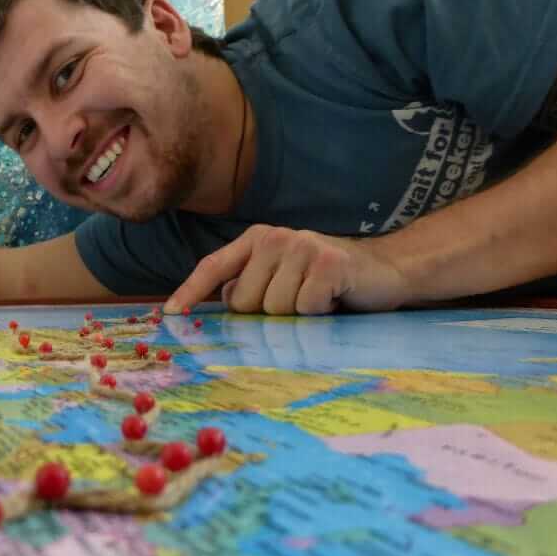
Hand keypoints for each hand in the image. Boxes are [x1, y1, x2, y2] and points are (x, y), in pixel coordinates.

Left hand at [163, 225, 408, 315]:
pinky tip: (332, 300)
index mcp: (257, 240)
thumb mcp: (282, 278)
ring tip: (316, 300)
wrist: (386, 269)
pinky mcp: (327, 264)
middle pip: (243, 302)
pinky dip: (318, 314)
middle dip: (266, 314)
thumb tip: (222, 301)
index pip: (214, 266)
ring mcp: (302, 248)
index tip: (170, 314)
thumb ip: (250, 285)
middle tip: (296, 302)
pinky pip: (303, 310)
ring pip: (273, 310)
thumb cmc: (326, 282)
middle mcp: (276, 238)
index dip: (190, 291)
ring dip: (295, 317)